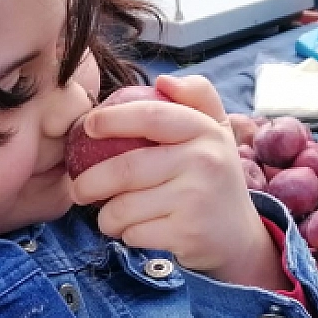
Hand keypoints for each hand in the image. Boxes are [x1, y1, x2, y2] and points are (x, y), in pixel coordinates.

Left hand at [70, 75, 288, 290]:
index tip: (88, 126)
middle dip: (90, 182)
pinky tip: (134, 231)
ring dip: (106, 216)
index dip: (113, 119)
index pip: (151, 116)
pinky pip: (134, 233)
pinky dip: (126, 235)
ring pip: (124, 207)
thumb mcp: (216, 131)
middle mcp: (203, 161)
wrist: (240, 237)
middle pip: (126, 168)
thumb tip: (163, 80)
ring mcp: (195, 199)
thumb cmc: (214, 177)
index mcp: (204, 130)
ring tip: (110, 216)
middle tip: (77, 189)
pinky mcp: (186, 233)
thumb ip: (197, 96)